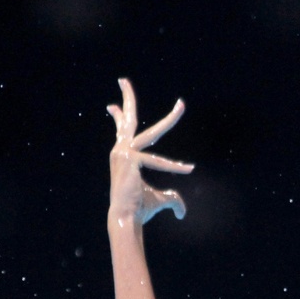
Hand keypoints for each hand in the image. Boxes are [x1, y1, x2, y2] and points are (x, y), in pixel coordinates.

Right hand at [107, 78, 193, 223]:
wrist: (126, 219)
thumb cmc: (140, 210)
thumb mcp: (160, 200)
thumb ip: (173, 200)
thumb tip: (182, 211)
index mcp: (123, 156)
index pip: (120, 131)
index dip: (118, 118)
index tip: (111, 106)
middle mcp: (120, 151)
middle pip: (127, 121)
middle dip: (127, 98)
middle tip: (122, 79)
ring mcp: (124, 153)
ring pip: (152, 133)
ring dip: (171, 120)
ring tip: (182, 105)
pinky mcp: (132, 159)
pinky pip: (159, 162)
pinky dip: (175, 168)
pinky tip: (188, 169)